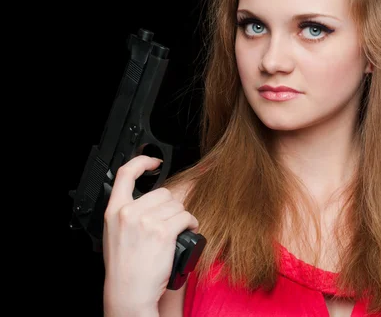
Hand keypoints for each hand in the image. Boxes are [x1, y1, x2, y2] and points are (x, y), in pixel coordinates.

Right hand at [102, 155, 198, 313]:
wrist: (128, 292)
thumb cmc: (125, 268)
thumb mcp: (116, 234)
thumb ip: (129, 213)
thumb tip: (153, 200)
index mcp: (114, 211)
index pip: (125, 174)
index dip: (142, 162)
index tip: (154, 161)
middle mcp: (129, 212)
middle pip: (163, 193)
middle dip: (171, 207)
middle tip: (169, 224)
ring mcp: (146, 221)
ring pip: (177, 205)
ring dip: (183, 217)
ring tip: (177, 232)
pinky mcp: (163, 232)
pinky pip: (186, 217)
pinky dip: (191, 224)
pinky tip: (187, 233)